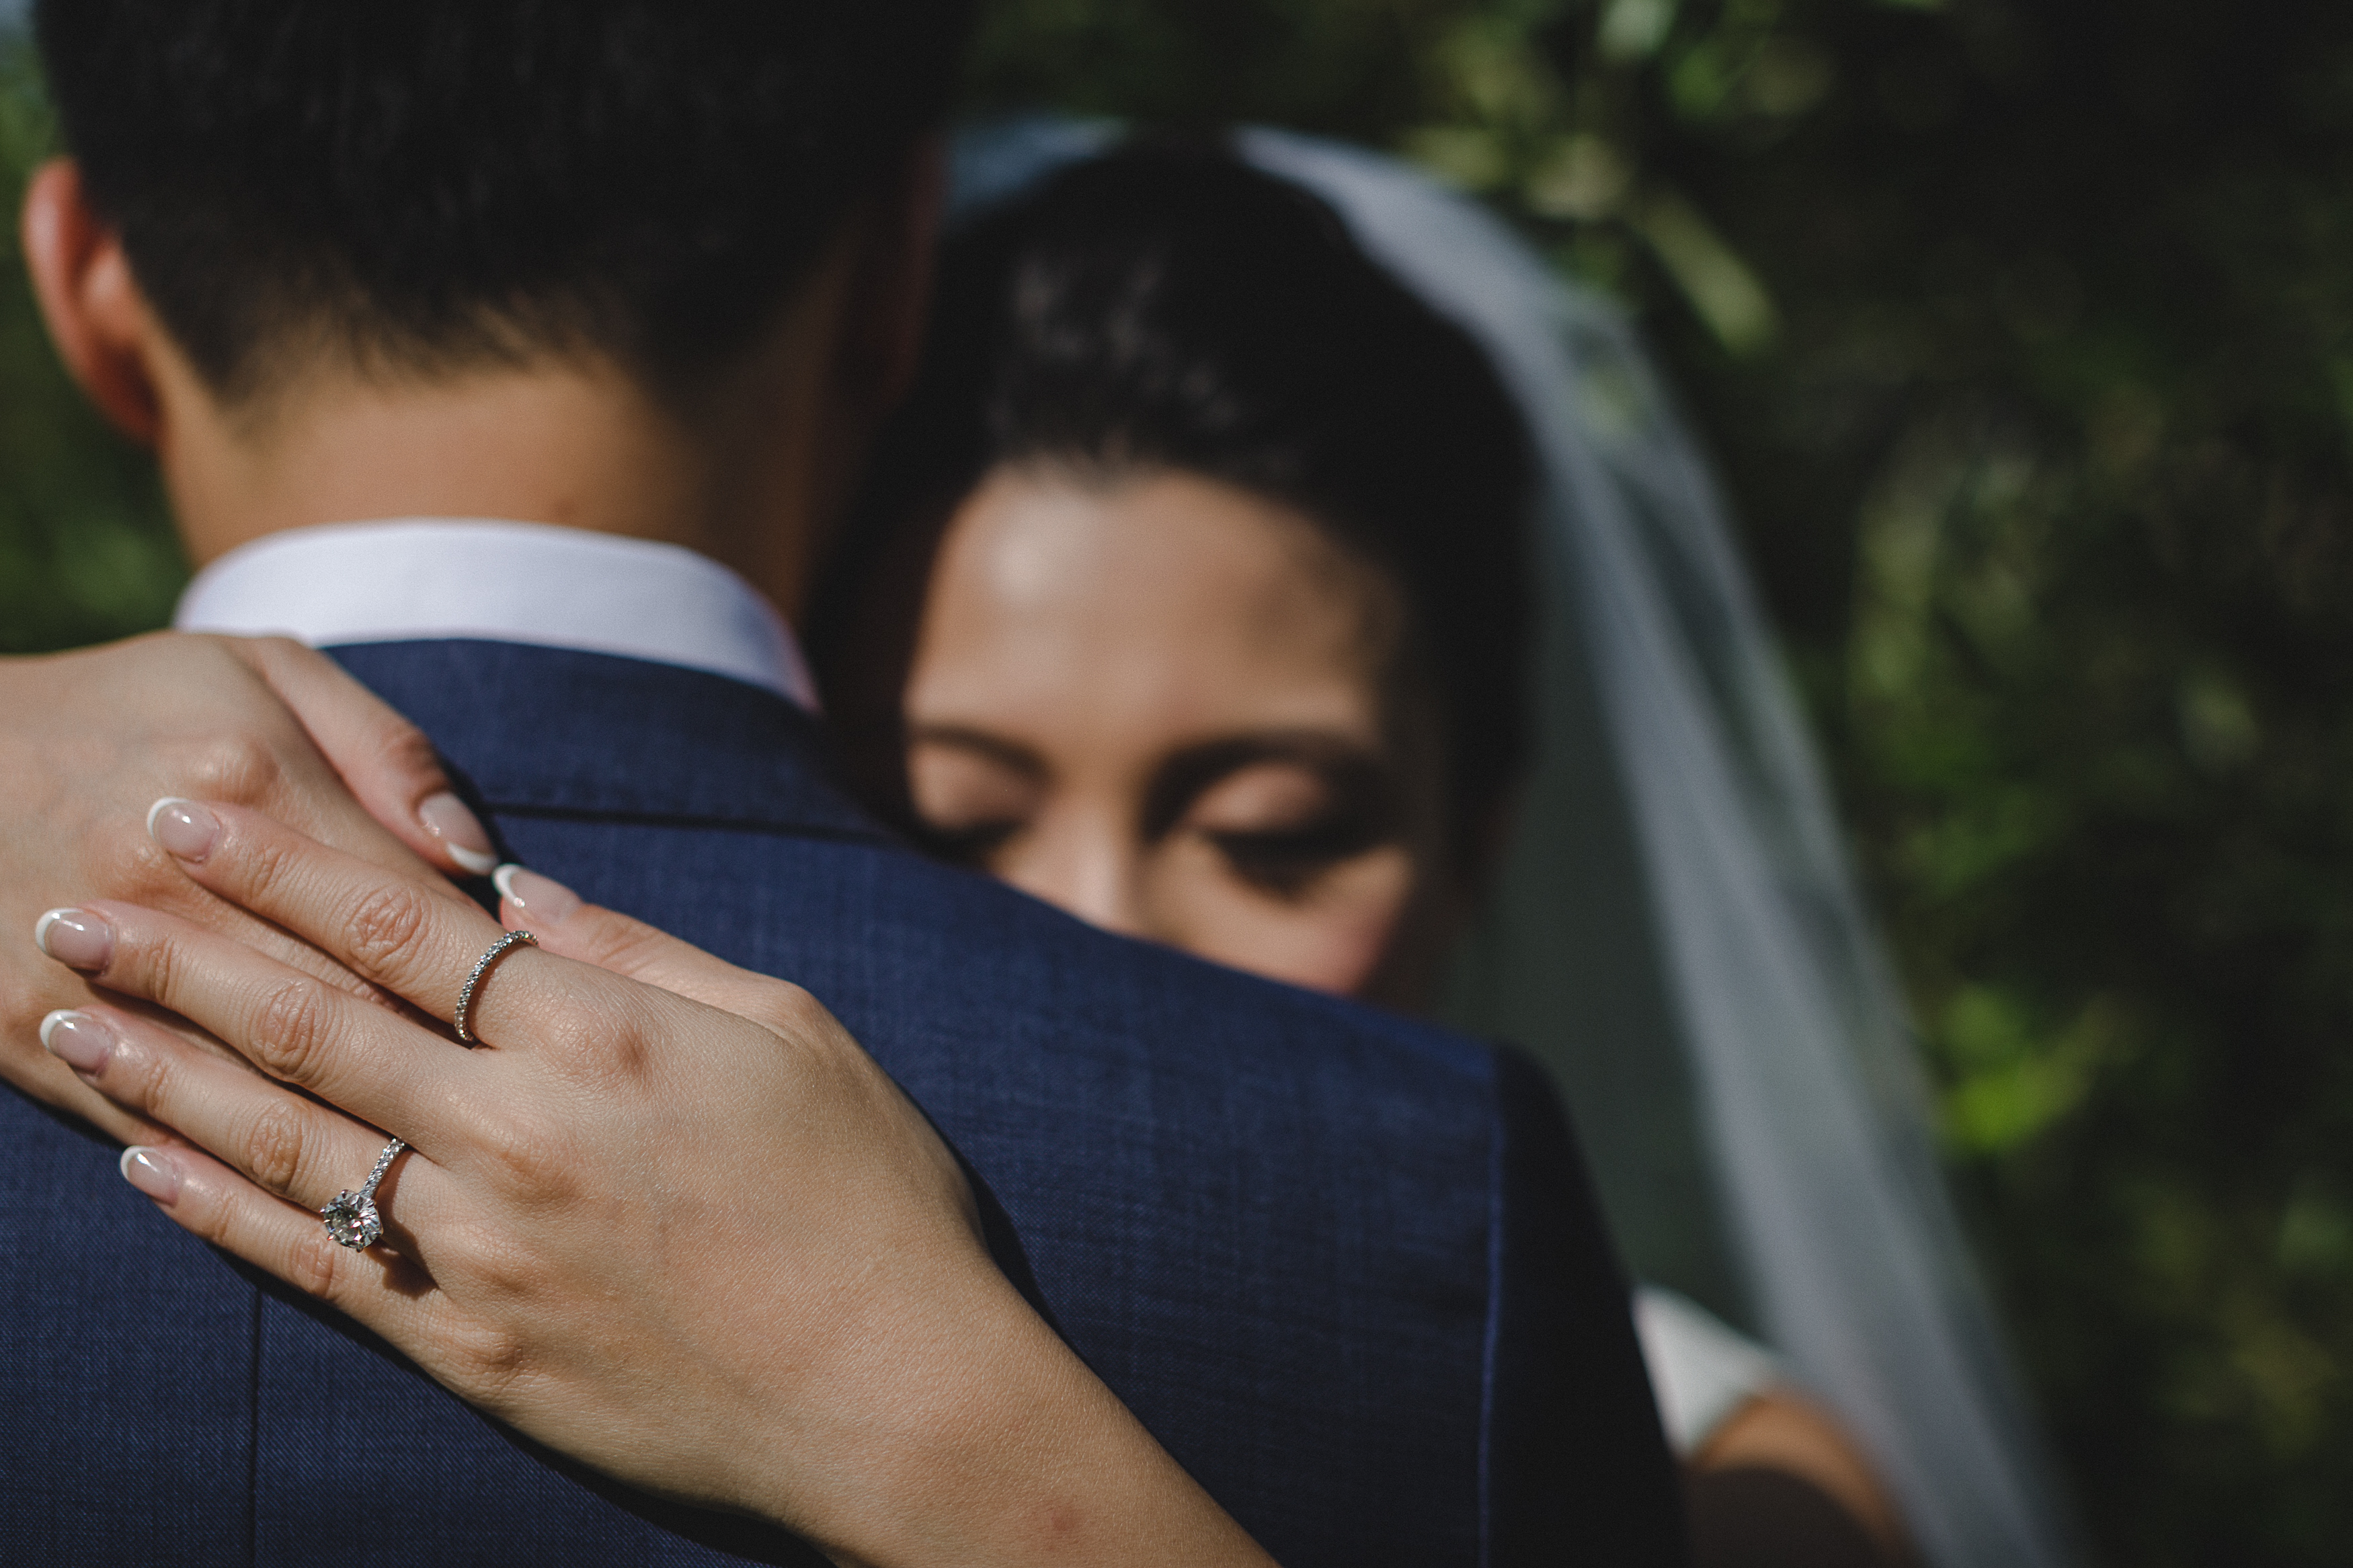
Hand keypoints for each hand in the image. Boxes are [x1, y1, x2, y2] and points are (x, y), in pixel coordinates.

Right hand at [0, 632, 494, 1140]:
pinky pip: (156, 1123)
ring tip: (437, 1163)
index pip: (404, 910)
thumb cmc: (128, 708)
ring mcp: (95, 971)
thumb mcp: (264, 671)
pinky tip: (313, 1191)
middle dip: (439, 1067)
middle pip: (345, 1011)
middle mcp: (171, 886)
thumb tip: (472, 854)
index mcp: (250, 784)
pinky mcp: (26, 1034)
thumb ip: (390, 754)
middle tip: (511, 1106)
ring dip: (350, 1135)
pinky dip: (235, 1171)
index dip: (482, 971)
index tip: (537, 1009)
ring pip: (255, 1085)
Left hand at [35, 800, 1271, 1567]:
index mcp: (604, 1038)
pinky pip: (318, 1271)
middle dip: (181, 952)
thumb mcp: (791, 1033)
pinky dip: (223, 1215)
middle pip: (314, 1023)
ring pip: (289, 1141)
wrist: (903, 1405)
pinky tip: (148, 1166)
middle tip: (73, 899)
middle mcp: (521, 1134)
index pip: (404, 925)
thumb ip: (645, 956)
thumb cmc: (873, 1201)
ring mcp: (485, 1253)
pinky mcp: (474, 1355)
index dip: (282, 864)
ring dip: (163, 1073)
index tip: (189, 813)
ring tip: (65, 1016)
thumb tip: (519, 892)